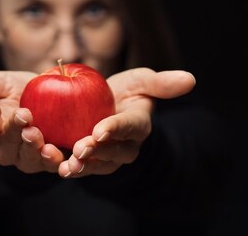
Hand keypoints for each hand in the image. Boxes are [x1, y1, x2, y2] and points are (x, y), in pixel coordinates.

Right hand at [0, 71, 65, 172]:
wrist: (55, 97)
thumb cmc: (21, 91)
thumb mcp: (1, 83)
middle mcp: (7, 149)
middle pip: (7, 145)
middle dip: (14, 131)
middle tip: (23, 115)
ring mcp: (29, 158)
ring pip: (28, 159)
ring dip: (33, 149)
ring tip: (37, 135)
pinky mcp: (51, 161)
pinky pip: (53, 165)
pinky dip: (56, 162)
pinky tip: (60, 154)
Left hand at [58, 68, 195, 177]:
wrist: (106, 105)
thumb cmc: (128, 90)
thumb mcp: (142, 80)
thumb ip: (161, 82)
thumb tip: (191, 79)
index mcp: (139, 125)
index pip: (129, 127)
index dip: (116, 129)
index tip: (100, 130)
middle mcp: (126, 146)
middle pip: (112, 152)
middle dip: (96, 151)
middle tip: (80, 149)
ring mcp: (108, 157)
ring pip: (96, 165)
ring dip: (82, 167)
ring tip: (67, 166)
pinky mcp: (90, 162)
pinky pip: (81, 167)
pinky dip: (67, 167)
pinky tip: (55, 166)